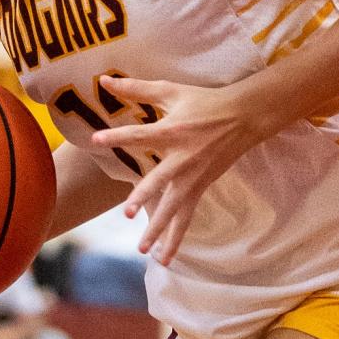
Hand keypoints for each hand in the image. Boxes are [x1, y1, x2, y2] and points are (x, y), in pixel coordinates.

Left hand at [90, 75, 275, 265]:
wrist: (243, 117)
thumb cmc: (204, 101)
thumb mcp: (172, 91)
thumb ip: (138, 88)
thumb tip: (105, 79)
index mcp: (173, 131)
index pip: (140, 135)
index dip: (118, 137)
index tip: (95, 140)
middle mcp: (182, 157)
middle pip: (160, 180)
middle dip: (144, 196)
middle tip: (127, 212)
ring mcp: (193, 177)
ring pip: (174, 208)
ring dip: (158, 228)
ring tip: (142, 249)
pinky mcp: (200, 188)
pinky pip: (186, 217)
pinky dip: (176, 238)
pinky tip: (164, 258)